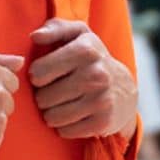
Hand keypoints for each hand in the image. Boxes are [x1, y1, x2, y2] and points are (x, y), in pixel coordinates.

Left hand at [28, 19, 136, 139]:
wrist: (124, 90)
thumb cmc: (91, 58)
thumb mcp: (78, 35)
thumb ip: (55, 28)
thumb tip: (35, 36)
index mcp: (86, 50)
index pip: (38, 72)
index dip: (36, 76)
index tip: (45, 75)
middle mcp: (96, 74)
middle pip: (43, 98)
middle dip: (43, 97)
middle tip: (54, 92)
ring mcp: (101, 100)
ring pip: (52, 117)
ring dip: (51, 113)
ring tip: (62, 104)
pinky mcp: (103, 122)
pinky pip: (65, 131)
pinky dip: (64, 127)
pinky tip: (73, 116)